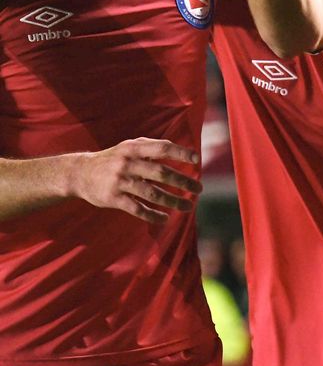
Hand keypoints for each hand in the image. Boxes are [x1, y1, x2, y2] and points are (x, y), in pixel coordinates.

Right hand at [66, 137, 202, 223]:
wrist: (79, 173)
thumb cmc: (113, 159)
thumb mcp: (129, 147)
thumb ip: (152, 148)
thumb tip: (184, 153)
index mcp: (133, 148)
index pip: (162, 148)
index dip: (180, 153)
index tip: (196, 160)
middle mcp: (127, 163)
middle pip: (161, 173)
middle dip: (183, 181)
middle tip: (199, 188)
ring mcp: (119, 181)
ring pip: (151, 193)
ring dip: (173, 201)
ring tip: (189, 206)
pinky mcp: (112, 199)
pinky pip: (137, 209)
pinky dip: (152, 215)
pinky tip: (165, 218)